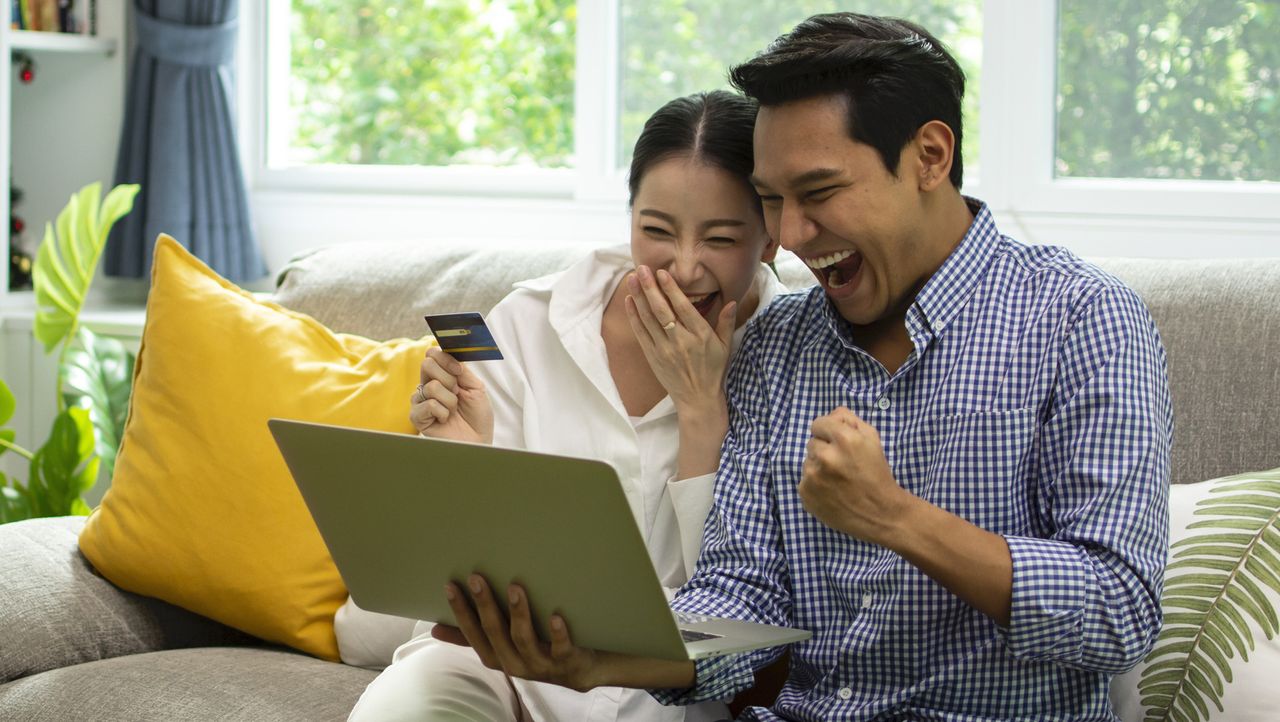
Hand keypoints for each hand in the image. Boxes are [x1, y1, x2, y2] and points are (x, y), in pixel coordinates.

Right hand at [409, 347, 493, 443]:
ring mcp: (421, 401)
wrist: (478, 441)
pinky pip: (427, 404)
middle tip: (457, 394)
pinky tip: (445, 420)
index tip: (459, 372)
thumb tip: (449, 354)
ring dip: (450, 400)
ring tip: (453, 411)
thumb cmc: (477, 417)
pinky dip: (442, 412)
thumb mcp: (476, 388)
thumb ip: (462, 370)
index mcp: (441, 376)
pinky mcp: (417, 417)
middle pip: (427, 364)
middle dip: (449, 379)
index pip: (433, 355)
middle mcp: (428, 385)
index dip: (445, 358)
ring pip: (431, 386)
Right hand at [432, 574, 695, 692]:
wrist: (585, 669)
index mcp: (499, 657)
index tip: (450, 585)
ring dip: (519, 614)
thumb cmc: (539, 648)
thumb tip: (436, 629)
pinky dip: (558, 634)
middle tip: (477, 578)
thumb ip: (472, 638)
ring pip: (525, 641)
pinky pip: (562, 649)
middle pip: (496, 635)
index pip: (473, 635)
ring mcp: (542, 664)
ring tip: (516, 587)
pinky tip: (557, 616)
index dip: (460, 612)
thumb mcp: (504, 645)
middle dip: (484, 606)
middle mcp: (516, 664)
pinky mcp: (568, 662)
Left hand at [624, 266, 735, 415]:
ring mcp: (664, 349)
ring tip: (632, 279)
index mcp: (701, 336)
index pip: (684, 307)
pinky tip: (630, 301)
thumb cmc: (713, 371)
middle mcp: (681, 341)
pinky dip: (634, 316)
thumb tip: (732, 301)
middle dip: (650, 287)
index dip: (671, 289)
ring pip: (649, 319)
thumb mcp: (726, 346)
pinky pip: (641, 333)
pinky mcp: (653, 357)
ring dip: (639, 297)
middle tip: (641, 268)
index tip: (662, 273)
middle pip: (662, 310)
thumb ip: (727, 322)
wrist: (698, 399)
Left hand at [799, 407, 912, 544]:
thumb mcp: (872, 439)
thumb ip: (850, 420)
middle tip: (842, 465)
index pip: (818, 423)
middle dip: (825, 450)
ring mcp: (812, 477)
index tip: (838, 443)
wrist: (880, 513)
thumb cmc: (877, 474)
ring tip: (838, 480)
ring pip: (807, 462)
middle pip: (812, 443)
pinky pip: (804, 480)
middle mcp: (825, 456)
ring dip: (818, 467)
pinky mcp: (806, 494)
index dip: (829, 432)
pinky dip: (815, 485)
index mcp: (844, 439)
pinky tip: (832, 492)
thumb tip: (831, 414)